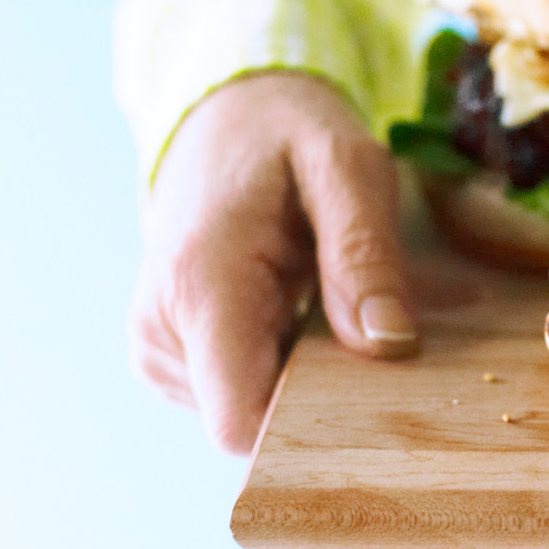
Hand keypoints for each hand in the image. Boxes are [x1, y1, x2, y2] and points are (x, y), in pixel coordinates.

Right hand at [129, 72, 418, 454]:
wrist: (225, 120)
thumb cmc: (289, 135)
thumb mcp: (347, 166)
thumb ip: (365, 252)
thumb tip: (388, 343)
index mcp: (200, 286)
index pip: (240, 421)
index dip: (314, 428)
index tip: (376, 394)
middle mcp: (162, 333)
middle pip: (259, 422)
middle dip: (328, 393)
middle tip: (372, 322)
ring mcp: (161, 351)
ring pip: (257, 413)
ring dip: (311, 374)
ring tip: (332, 301)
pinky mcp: (172, 360)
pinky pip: (245, 393)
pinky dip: (290, 365)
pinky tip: (305, 312)